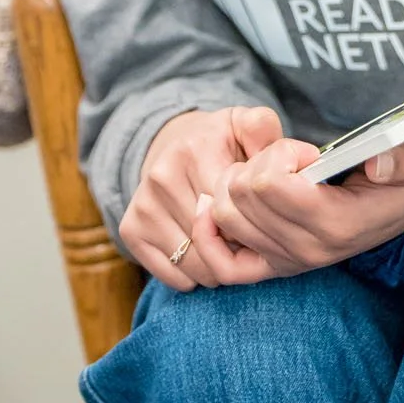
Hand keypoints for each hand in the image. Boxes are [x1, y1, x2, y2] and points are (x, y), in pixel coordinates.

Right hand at [120, 106, 284, 290]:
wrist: (172, 144)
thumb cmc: (220, 142)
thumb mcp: (243, 126)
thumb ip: (262, 128)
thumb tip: (272, 153)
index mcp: (193, 151)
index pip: (231, 210)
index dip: (253, 223)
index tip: (261, 218)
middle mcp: (161, 177)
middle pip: (213, 239)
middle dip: (239, 247)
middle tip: (250, 237)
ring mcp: (143, 206)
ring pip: (195, 263)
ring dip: (219, 266)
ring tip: (230, 246)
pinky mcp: (131, 229)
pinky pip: (173, 275)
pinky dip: (195, 276)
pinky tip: (205, 253)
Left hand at [201, 135, 403, 285]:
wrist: (398, 213)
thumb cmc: (396, 181)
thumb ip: (396, 159)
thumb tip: (377, 162)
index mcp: (336, 224)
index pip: (271, 184)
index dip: (282, 154)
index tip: (307, 153)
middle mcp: (306, 250)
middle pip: (240, 195)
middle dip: (256, 163)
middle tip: (285, 160)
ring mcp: (287, 262)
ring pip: (223, 215)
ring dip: (236, 184)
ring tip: (266, 175)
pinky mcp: (272, 268)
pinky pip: (221, 264)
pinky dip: (209, 232)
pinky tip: (216, 205)